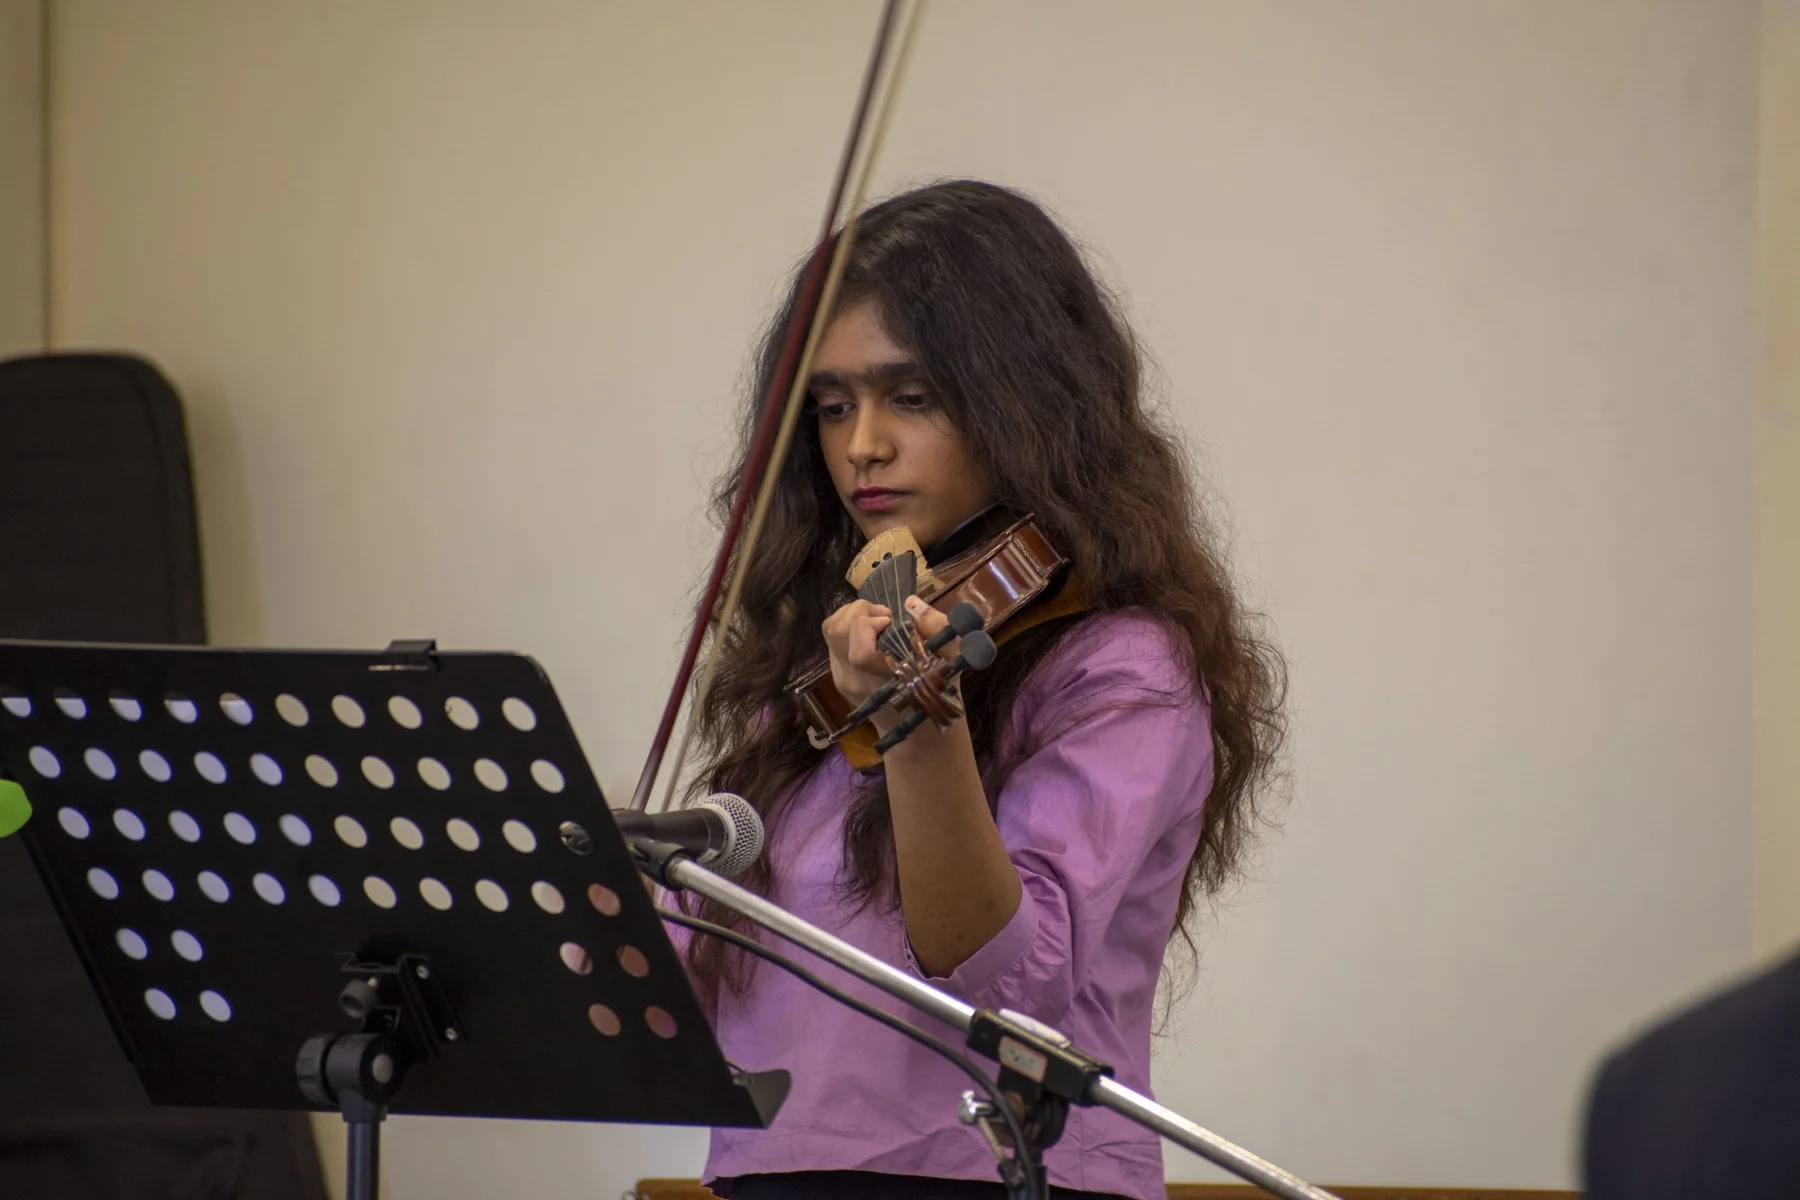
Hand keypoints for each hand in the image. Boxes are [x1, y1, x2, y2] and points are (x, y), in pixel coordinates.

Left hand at [821, 596, 957, 729]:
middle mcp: (856, 679)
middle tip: (883, 616)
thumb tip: (910, 602)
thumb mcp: (951, 659)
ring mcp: (843, 679)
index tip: (892, 621)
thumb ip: (935, 627)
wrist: (919, 734)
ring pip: (830, 633)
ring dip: (850, 616)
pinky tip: (870, 634)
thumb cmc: (938, 694)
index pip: (858, 643)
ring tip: (875, 621)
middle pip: (836, 631)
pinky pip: (833, 643)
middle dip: (859, 611)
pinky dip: (848, 629)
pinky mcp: (838, 678)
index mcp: (884, 676)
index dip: (871, 622)